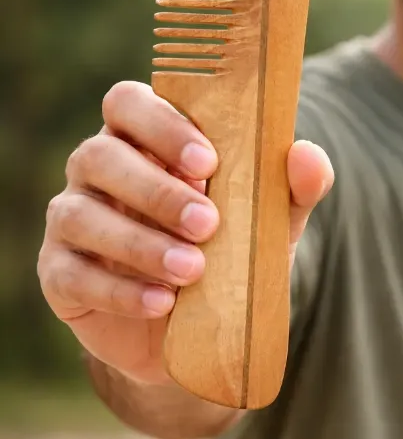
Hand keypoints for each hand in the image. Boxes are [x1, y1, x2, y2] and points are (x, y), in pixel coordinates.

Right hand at [37, 81, 333, 385]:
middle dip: (155, 188)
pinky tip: (162, 303)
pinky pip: (73, 274)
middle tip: (208, 222)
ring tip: (192, 269)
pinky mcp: (59, 274)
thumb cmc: (231, 254)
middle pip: (99, 154)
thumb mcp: (268, 223)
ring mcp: (71, 220)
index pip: (128, 103)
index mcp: (142, 138)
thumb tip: (307, 157)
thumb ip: (290, 188)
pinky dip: (119, 290)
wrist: (202, 335)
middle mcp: (97, 169)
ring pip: (80, 214)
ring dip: (139, 243)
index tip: (209, 162)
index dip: (162, 124)